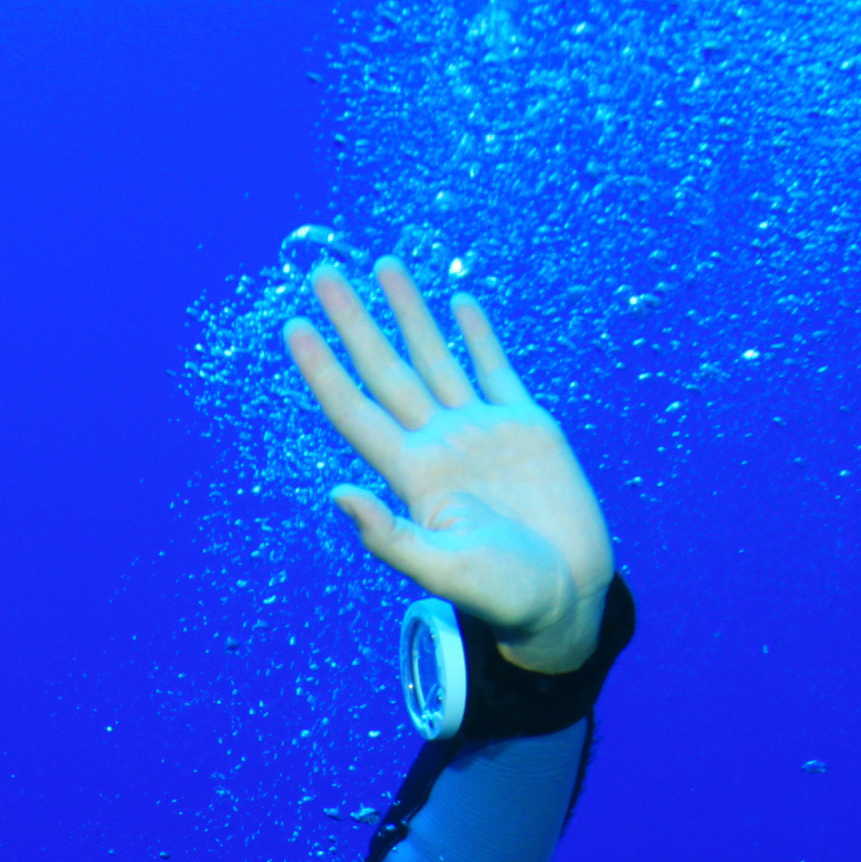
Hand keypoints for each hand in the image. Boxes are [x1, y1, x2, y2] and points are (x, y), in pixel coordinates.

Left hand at [284, 257, 615, 672]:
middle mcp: (439, 444)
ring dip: (409, 312)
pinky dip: (479, 334)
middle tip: (323, 271)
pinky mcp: (528, 427)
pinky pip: (497, 369)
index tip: (293, 327)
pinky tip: (457, 300)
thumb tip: (336, 495)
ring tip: (384, 264)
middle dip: (354, 321)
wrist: (567, 597)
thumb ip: (391, 537)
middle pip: (386, 369)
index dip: (323, 370)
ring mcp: (482, 431)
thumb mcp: (443, 571)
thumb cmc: (502, 596)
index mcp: (413, 476)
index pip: (355, 411)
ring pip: (436, 356)